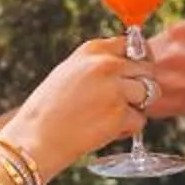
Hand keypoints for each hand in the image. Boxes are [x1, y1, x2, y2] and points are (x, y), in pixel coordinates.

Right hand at [10, 37, 159, 163]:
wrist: (35, 138)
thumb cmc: (49, 109)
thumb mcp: (69, 72)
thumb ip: (98, 65)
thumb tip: (131, 65)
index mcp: (92, 49)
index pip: (133, 45)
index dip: (140, 60)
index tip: (138, 72)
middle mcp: (106, 64)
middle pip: (147, 69)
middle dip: (141, 86)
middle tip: (122, 102)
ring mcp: (115, 89)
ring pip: (149, 93)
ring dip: (137, 107)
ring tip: (111, 116)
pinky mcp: (120, 115)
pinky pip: (140, 120)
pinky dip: (127, 129)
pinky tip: (104, 131)